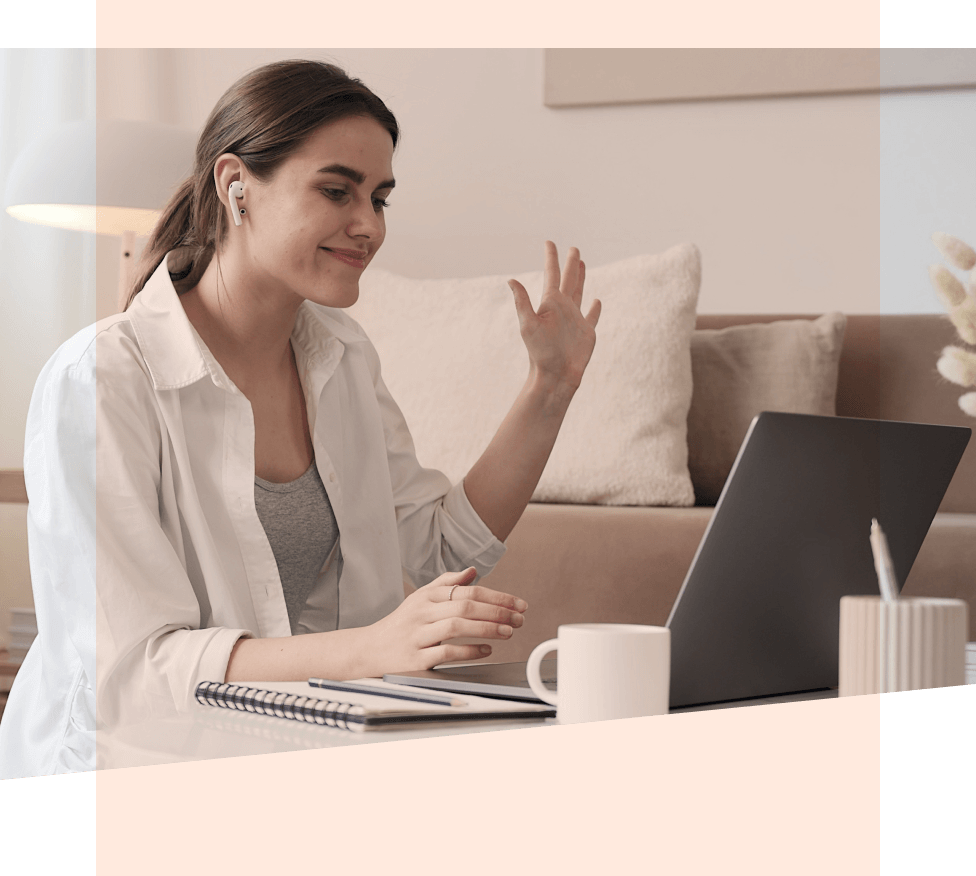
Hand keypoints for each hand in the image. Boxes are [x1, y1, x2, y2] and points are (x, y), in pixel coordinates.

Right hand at [361, 567, 527, 674]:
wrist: (368, 650)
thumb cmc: (400, 624)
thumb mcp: (420, 598)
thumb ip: (447, 584)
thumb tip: (473, 571)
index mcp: (426, 595)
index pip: (468, 590)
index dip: (497, 596)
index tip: (518, 603)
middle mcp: (421, 612)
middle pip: (465, 605)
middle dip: (498, 611)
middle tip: (520, 618)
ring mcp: (417, 635)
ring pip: (456, 626)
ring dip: (487, 628)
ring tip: (508, 632)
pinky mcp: (415, 658)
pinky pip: (445, 652)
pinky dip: (469, 651)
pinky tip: (486, 650)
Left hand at [509, 241, 601, 393]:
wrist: (555, 375)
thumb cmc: (540, 352)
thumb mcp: (529, 324)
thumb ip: (522, 302)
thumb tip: (510, 280)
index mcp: (550, 303)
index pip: (551, 274)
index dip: (551, 258)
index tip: (549, 242)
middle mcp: (563, 308)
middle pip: (568, 279)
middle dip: (570, 264)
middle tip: (573, 248)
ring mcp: (575, 319)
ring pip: (579, 292)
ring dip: (581, 278)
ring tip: (582, 264)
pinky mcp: (586, 332)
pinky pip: (592, 316)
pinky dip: (595, 308)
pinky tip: (597, 301)